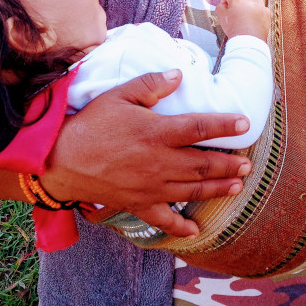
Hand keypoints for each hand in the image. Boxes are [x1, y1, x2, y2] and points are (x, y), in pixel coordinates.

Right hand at [42, 71, 251, 236]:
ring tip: (236, 187)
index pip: (200, 127)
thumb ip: (151, 84)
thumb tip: (179, 74)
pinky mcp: (138, 204)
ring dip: (217, 189)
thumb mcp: (119, 95)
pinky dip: (181, 227)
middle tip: (247, 165)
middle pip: (203, 164)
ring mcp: (151, 187)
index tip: (244, 124)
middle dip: (228, 164)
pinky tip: (196, 231)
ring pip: (192, 190)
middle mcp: (160, 162)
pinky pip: (163, 219)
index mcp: (158, 133)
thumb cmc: (90, 124)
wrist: (58, 159)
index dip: (225, 125)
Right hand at [216, 0, 270, 40]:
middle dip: (237, 2)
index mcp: (238, 0)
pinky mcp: (267, 14)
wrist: (248, 42)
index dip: (225, 0)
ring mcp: (260, 7)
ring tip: (245, 14)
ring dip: (249, 4)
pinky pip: (262, 8)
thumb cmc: (234, 30)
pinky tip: (254, 18)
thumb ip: (220, 7)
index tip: (225, 7)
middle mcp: (250, 1)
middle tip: (234, 13)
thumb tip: (223, 4)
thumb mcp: (221, 17)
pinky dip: (258, 11)